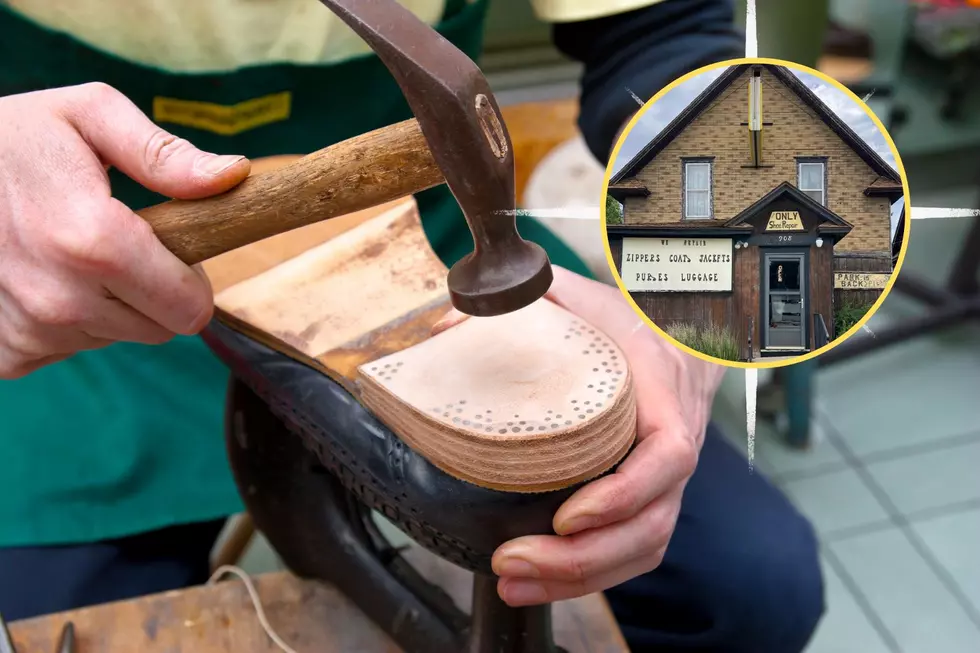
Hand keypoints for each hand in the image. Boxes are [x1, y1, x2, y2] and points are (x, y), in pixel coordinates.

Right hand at [0, 83, 250, 377]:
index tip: (168, 245)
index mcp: (93, 243)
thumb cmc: (13, 137)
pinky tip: (40, 275)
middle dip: (153, 290)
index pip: (190, 307)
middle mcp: (59, 300)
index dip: (192, 278)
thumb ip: (165, 154)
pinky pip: (68, 350)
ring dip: (107, 303)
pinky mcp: (6, 354)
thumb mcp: (90, 116)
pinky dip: (65, 321)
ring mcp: (30, 332)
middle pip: (160, 328)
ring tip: (67, 250)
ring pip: (115, 337)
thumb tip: (233, 176)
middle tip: (115, 242)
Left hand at [487, 266, 723, 605]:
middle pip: (649, 525)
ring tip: (515, 584)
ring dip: (578, 578)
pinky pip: (630, 552)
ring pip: (641, 549)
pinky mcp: (648, 501)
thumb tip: (448, 327)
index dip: (622, 495)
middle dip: (582, 559)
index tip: (567, 515)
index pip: (666, 458)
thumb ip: (521, 300)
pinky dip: (587, 576)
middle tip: (513, 562)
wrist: (675, 335)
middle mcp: (672, 450)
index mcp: (663, 397)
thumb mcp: (578, 296)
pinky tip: (538, 583)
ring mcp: (665, 482)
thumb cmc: (625, 322)